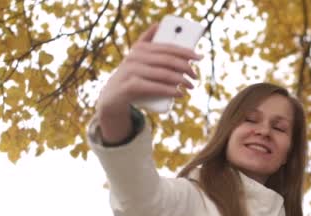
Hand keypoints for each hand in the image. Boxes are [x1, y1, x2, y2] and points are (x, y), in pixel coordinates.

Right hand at [95, 23, 201, 143]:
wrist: (111, 97)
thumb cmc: (131, 76)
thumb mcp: (138, 59)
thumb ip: (147, 43)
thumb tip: (158, 24)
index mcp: (140, 48)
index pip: (167, 47)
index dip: (185, 51)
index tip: (199, 57)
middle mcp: (134, 56)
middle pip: (167, 60)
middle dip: (185, 67)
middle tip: (195, 76)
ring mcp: (130, 71)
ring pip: (163, 74)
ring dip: (181, 81)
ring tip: (190, 86)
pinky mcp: (129, 86)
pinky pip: (155, 87)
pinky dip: (170, 91)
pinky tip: (180, 94)